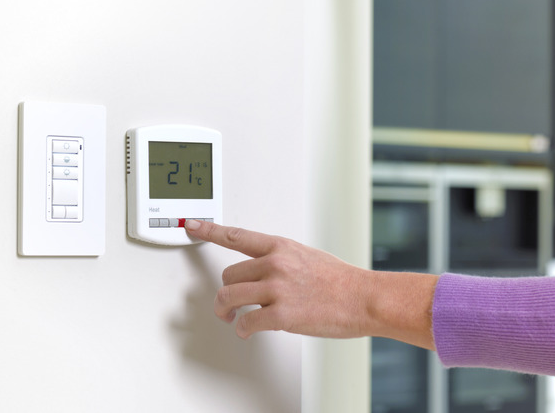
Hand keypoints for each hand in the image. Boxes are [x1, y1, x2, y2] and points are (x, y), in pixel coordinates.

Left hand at [185, 220, 437, 349]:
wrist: (363, 298)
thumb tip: (262, 271)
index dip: (209, 230)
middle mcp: (275, 264)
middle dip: (226, 291)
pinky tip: (247, 329)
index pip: (236, 235)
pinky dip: (242, 329)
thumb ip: (280, 260)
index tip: (191, 226)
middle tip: (229, 304)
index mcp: (280, 247)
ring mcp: (277, 289)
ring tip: (231, 317)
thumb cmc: (340, 280)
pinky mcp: (281, 315)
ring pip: (229, 297)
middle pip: (227, 274)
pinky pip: (246, 322)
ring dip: (226, 311)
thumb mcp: (306, 256)